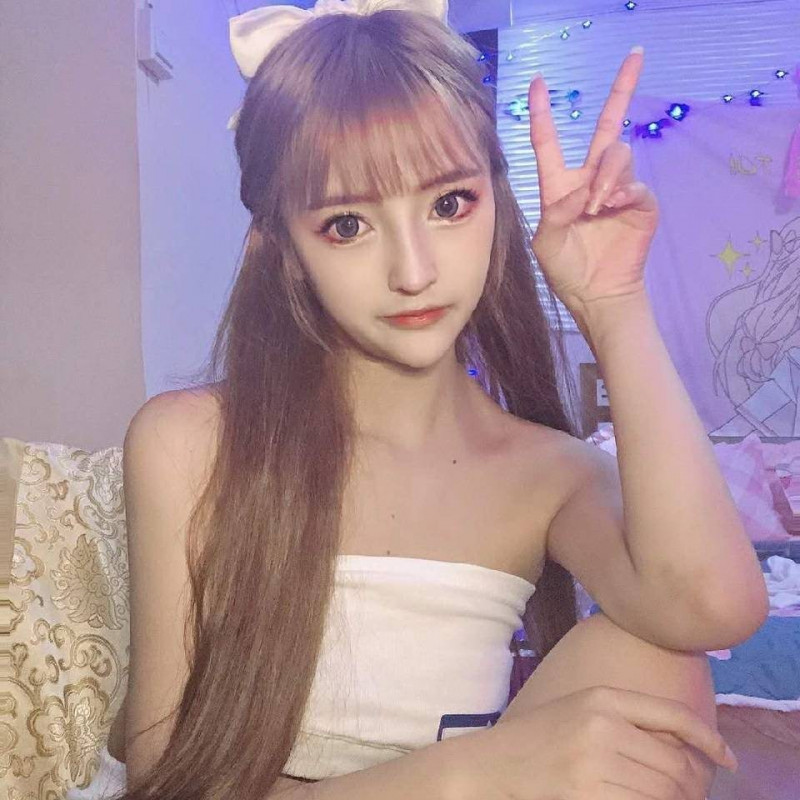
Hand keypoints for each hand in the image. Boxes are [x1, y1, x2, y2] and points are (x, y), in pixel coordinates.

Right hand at [448, 685, 735, 799]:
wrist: (491, 764)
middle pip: (675, 762)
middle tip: (691, 794)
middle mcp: (602, 725)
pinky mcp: (587, 795)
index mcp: (602, 697)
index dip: (709, 739)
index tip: (726, 760)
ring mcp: (594, 762)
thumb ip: (624, 719)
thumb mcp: (579, 711)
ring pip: (663, 792)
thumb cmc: (537, 738)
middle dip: (693, 785)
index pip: (673, 715)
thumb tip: (680, 745)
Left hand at [528, 50, 658, 312]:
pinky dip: (619, 193)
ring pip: (618, 155)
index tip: (538, 81)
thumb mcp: (546, 242)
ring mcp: (618, 189)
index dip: (542, 112)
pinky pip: (634, 184)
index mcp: (559, 186)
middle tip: (636, 55)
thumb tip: (584, 192)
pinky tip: (609, 209)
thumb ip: (556, 212)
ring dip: (604, 177)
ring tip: (596, 207)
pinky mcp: (641, 203)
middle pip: (607, 126)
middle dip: (622, 89)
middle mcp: (590, 180)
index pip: (549, 142)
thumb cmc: (567, 270)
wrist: (597, 294)